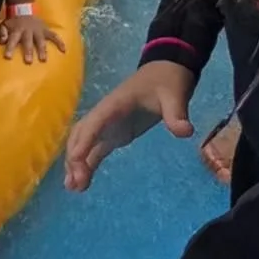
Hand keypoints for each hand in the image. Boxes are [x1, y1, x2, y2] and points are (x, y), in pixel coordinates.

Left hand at [0, 13, 64, 63]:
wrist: (24, 9)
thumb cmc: (13, 21)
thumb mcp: (4, 25)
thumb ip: (2, 33)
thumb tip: (2, 41)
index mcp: (17, 30)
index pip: (12, 39)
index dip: (10, 48)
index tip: (8, 57)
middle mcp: (28, 30)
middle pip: (28, 41)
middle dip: (28, 51)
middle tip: (28, 61)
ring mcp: (38, 30)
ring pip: (41, 40)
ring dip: (42, 50)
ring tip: (43, 59)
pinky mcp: (46, 30)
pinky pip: (54, 36)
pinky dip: (59, 42)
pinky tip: (64, 50)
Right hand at [64, 60, 194, 192]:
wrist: (167, 70)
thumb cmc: (167, 80)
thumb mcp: (175, 95)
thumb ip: (177, 114)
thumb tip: (185, 132)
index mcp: (116, 103)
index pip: (95, 121)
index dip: (84, 140)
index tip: (77, 160)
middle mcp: (105, 114)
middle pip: (82, 134)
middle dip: (75, 156)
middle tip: (77, 183)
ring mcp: (108, 124)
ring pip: (84, 143)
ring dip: (76, 163)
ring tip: (73, 188)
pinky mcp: (114, 133)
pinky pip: (95, 149)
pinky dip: (87, 164)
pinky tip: (82, 182)